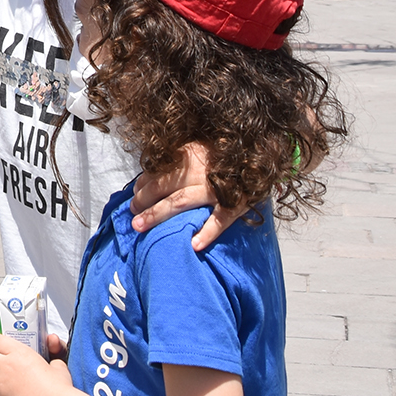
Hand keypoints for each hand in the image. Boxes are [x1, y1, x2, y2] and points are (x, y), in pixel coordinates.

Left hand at [130, 141, 246, 251]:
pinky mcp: (235, 203)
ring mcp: (216, 188)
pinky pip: (219, 220)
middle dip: (142, 201)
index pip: (156, 172)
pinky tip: (193, 245)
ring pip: (179, 202)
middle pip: (162, 187)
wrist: (264, 154)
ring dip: (157, 214)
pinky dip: (207, 233)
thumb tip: (151, 173)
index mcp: (188, 155)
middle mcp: (199, 171)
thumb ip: (179, 160)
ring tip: (140, 226)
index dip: (142, 185)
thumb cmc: (226, 156)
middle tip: (132, 214)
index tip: (134, 195)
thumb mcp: (199, 149)